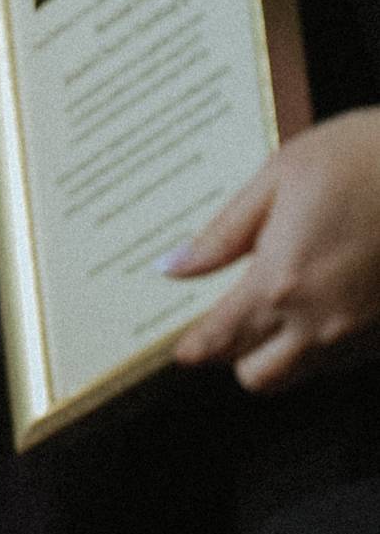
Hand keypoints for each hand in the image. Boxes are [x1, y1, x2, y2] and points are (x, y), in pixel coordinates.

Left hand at [164, 110, 379, 390]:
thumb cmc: (365, 156)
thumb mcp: (279, 176)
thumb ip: (224, 232)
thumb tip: (173, 266)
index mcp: (280, 283)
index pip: (221, 339)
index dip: (195, 348)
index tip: (184, 348)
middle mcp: (322, 322)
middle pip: (260, 377)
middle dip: (240, 356)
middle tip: (236, 320)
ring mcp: (365, 333)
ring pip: (307, 374)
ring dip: (286, 352)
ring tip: (287, 304)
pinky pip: (350, 358)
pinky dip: (331, 343)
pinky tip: (333, 298)